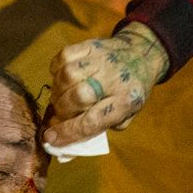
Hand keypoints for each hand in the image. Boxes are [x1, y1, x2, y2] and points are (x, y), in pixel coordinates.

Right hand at [43, 23, 167, 146]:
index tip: (50, 138)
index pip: (92, 121)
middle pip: (79, 96)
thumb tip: (66, 146)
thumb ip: (99, 130)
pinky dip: (57, 69)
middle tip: (61, 114)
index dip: (68, 132)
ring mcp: (101, 60)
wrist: (141, 54)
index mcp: (126, 102)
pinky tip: (62, 77)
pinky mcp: (90, 45)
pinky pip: (64, 56)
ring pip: (68, 75)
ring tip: (61, 96)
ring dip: (58, 90)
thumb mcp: (124, 116)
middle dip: (62, 110)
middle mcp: (114, 79)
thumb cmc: (128, 91)